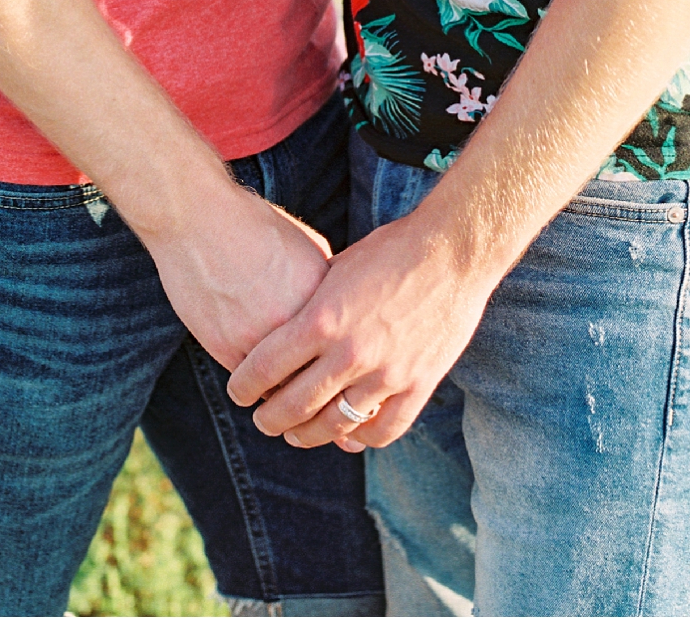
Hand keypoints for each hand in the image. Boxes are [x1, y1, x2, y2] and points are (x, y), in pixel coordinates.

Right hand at [146, 180, 332, 371]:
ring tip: (283, 384)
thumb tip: (339, 310)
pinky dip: (255, 383)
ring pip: (284, 387)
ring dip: (284, 388)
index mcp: (322, 294)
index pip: (343, 346)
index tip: (335, 365)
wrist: (198, 217)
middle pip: (317, 372)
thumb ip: (325, 282)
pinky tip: (254, 371)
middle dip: (317, 381)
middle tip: (315, 391)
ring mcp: (262, 338)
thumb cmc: (252, 225)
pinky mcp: (228, 349)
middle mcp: (298, 320)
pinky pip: (251, 384)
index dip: (338, 358)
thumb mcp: (306, 245)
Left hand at [225, 206, 492, 450]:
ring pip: (335, 425)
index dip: (244, 386)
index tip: (237, 392)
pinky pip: (383, 431)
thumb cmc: (391, 251)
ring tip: (297, 433)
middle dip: (270, 418)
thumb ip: (311, 302)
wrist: (453, 252)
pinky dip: (360, 438)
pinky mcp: (418, 386)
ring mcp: (386, 374)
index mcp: (322, 318)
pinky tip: (347, 435)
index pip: (266, 367)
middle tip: (262, 420)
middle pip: (294, 405)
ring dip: (309, 435)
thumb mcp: (337, 268)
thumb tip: (285, 323)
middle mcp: (350, 352)